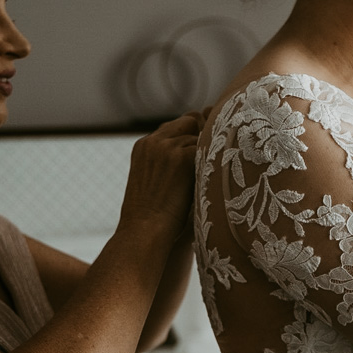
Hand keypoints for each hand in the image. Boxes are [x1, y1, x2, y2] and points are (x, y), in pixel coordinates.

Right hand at [119, 112, 201, 231]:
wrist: (145, 229)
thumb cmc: (151, 215)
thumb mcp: (152, 180)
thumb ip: (166, 161)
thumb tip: (193, 154)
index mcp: (143, 146)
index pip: (173, 127)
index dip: (187, 139)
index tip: (194, 158)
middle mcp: (153, 141)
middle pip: (188, 123)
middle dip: (198, 140)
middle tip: (202, 165)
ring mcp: (166, 147)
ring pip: (200, 137)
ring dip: (204, 156)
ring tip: (201, 180)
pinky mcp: (181, 157)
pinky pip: (207, 150)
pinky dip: (209, 164)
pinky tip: (206, 182)